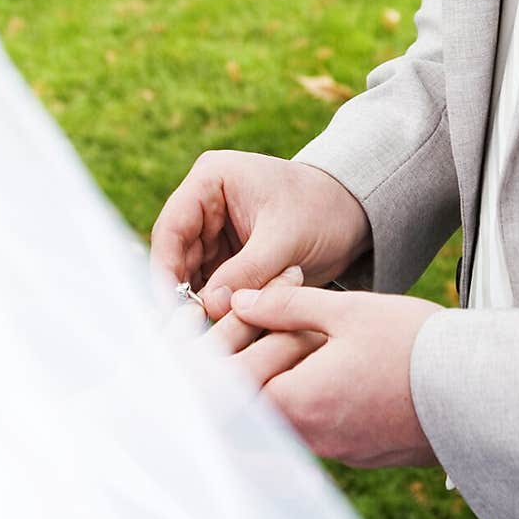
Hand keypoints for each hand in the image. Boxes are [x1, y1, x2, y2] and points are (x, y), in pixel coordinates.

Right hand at [151, 150, 370, 319]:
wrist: (353, 215)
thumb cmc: (322, 210)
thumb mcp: (286, 239)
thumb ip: (248, 270)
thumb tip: (209, 307)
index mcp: (211, 180)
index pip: (172, 227)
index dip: (164, 268)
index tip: (168, 307)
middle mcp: (204, 204)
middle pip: (175, 256)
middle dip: (179, 295)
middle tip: (183, 334)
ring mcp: (214, 233)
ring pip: (190, 277)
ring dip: (196, 307)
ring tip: (202, 339)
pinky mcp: (227, 259)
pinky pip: (211, 288)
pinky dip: (214, 310)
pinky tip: (220, 334)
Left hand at [228, 283, 442, 467]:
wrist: (478, 390)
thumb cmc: (413, 345)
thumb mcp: (346, 311)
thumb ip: (285, 307)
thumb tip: (240, 301)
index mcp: (300, 402)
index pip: (236, 385)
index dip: (235, 350)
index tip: (247, 321)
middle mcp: (312, 437)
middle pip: (257, 406)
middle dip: (258, 365)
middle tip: (276, 327)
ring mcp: (337, 451)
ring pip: (288, 418)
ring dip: (288, 381)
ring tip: (312, 342)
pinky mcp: (360, 453)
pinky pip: (318, 429)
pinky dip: (315, 399)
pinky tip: (339, 368)